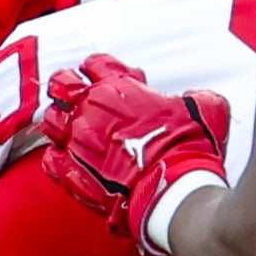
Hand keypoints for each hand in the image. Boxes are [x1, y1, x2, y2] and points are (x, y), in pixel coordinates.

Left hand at [35, 55, 229, 251]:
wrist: (173, 191)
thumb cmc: (188, 149)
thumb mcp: (205, 111)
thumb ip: (195, 99)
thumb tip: (197, 100)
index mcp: (120, 89)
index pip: (96, 64)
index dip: (98, 68)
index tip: (104, 76)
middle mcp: (92, 111)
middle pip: (62, 85)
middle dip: (66, 86)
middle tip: (74, 94)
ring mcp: (78, 142)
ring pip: (50, 121)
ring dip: (58, 121)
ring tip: (68, 127)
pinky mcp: (72, 173)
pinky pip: (51, 160)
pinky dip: (57, 158)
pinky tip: (66, 160)